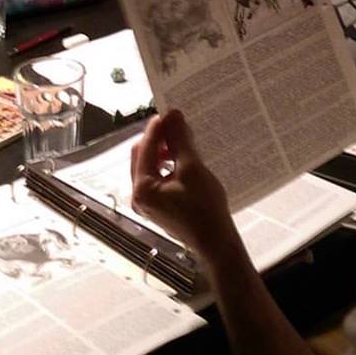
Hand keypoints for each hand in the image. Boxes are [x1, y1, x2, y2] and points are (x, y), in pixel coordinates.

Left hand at [130, 110, 237, 257]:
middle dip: (158, 139)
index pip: (144, 148)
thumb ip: (179, 140)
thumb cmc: (204, 207)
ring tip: (181, 140)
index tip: (171, 112)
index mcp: (142, 188)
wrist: (217, 242)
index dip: (157, 128)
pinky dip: (167, 164)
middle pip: (142, 156)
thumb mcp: (192, 168)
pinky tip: (182, 158)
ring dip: (163, 150)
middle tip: (176, 125)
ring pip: (150, 166)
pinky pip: (157, 177)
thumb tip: (173, 114)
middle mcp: (139, 196)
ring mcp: (148, 203)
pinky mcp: (158, 206)